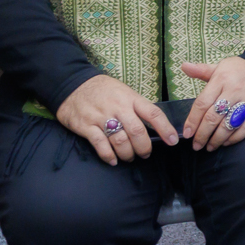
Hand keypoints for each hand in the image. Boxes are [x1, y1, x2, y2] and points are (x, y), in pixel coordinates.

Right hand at [57, 73, 177, 165]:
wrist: (71, 84)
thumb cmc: (102, 90)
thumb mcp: (123, 91)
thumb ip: (136, 106)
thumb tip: (153, 125)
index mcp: (131, 98)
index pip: (153, 113)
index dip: (165, 129)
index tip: (173, 141)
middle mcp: (118, 107)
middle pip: (137, 131)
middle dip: (144, 147)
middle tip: (145, 154)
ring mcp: (101, 117)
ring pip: (120, 141)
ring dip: (128, 153)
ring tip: (129, 157)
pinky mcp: (86, 126)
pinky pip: (100, 144)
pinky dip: (109, 155)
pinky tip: (113, 160)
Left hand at [178, 58, 244, 148]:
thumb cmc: (242, 69)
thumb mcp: (221, 66)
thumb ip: (202, 70)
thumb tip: (184, 66)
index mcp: (221, 80)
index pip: (202, 103)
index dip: (193, 120)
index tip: (187, 133)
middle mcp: (234, 91)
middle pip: (213, 117)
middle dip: (202, 134)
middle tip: (197, 145)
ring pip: (229, 124)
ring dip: (217, 139)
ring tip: (210, 147)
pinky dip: (236, 137)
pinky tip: (227, 142)